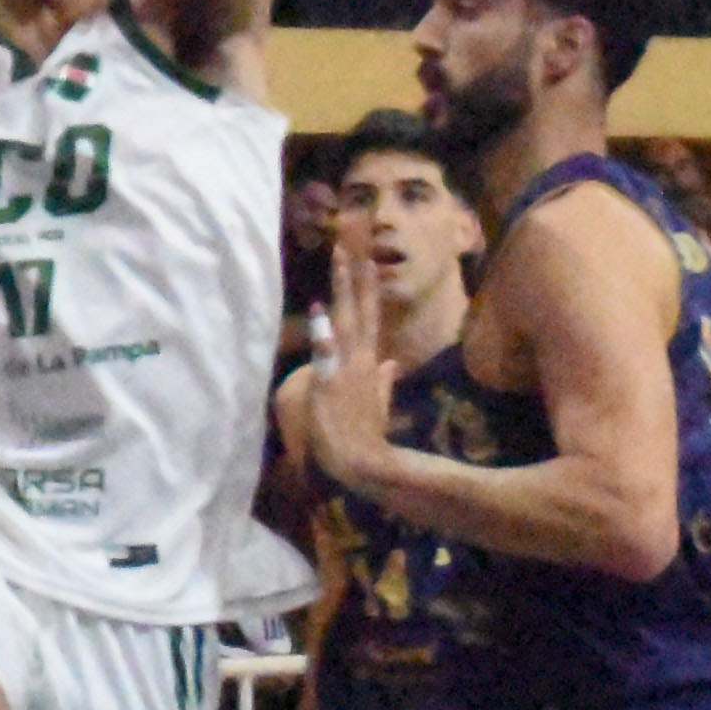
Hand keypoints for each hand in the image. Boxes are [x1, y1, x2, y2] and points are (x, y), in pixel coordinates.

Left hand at [302, 239, 400, 493]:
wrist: (363, 463)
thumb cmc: (366, 437)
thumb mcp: (379, 406)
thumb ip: (384, 383)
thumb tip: (392, 363)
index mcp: (370, 364)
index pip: (368, 319)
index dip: (365, 290)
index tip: (364, 263)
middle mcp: (361, 360)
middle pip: (359, 311)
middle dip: (354, 278)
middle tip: (347, 246)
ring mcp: (347, 370)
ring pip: (344, 321)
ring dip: (342, 290)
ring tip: (340, 260)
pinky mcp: (331, 384)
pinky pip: (326, 354)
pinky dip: (323, 332)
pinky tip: (318, 310)